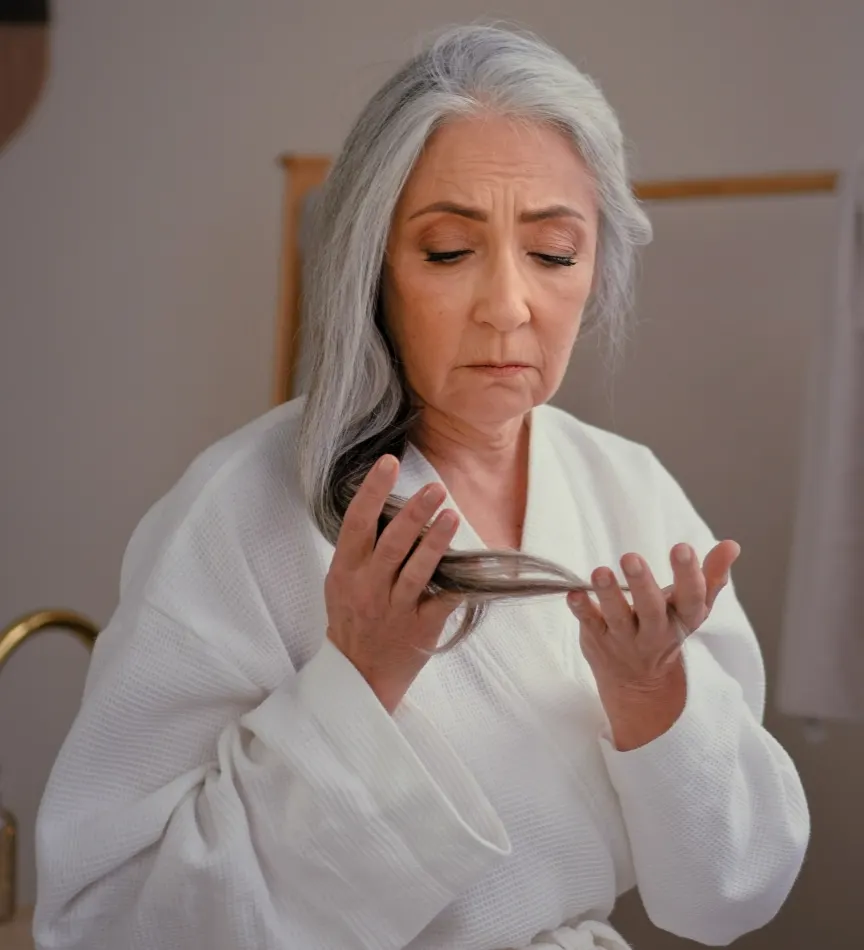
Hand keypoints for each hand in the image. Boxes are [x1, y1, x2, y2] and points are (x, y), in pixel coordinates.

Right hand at [325, 454, 462, 713]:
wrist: (358, 675)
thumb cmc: (352, 618)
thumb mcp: (341, 581)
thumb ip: (358, 548)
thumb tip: (382, 502)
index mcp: (346, 570)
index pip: (357, 523)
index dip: (373, 490)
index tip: (389, 462)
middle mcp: (368, 588)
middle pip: (392, 543)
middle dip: (414, 512)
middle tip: (435, 486)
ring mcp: (395, 609)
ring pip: (417, 571)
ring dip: (436, 541)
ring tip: (451, 515)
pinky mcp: (421, 629)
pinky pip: (443, 601)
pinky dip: (461, 583)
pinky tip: (477, 566)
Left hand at [567, 540, 739, 746]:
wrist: (640, 683)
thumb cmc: (667, 628)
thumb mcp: (692, 608)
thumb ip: (711, 576)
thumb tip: (732, 545)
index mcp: (683, 620)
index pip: (692, 599)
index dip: (689, 575)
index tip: (682, 547)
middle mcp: (655, 633)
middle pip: (651, 610)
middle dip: (642, 584)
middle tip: (631, 557)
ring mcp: (624, 639)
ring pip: (618, 618)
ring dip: (608, 594)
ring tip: (600, 571)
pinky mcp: (598, 640)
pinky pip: (589, 624)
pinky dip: (581, 609)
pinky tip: (573, 593)